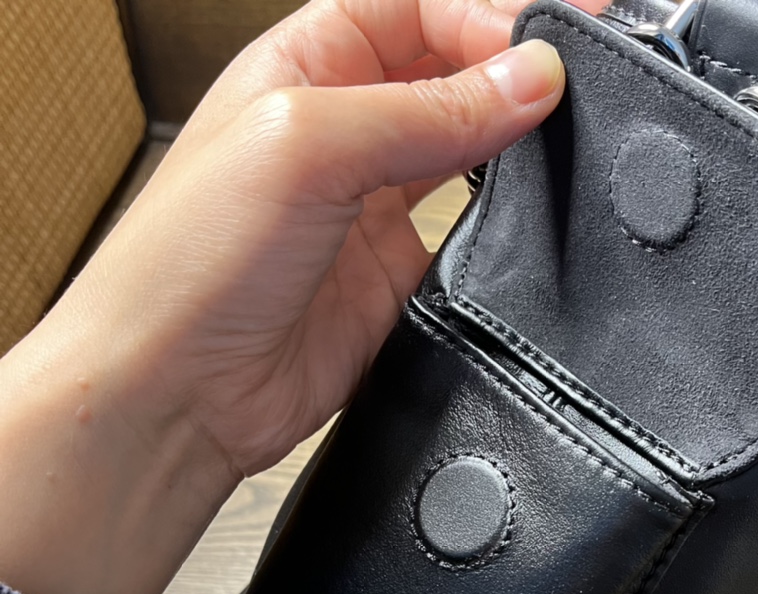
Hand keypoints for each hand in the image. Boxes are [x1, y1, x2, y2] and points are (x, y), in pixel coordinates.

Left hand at [0, 0, 591, 593]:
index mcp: (305, 66)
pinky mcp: (397, 278)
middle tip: (577, 74)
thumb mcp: (307, 146)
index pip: (417, 10)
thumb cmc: (191, 261)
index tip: (545, 48)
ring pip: (468, 153)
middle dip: (513, 68)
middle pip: (449, 74)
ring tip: (563, 135)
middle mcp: (343, 131)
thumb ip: (426, 110)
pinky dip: (506, 224)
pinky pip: (470, 238)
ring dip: (515, 142)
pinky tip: (529, 213)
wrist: (180, 391)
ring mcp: (373, 208)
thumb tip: (527, 79)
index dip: (485, 17)